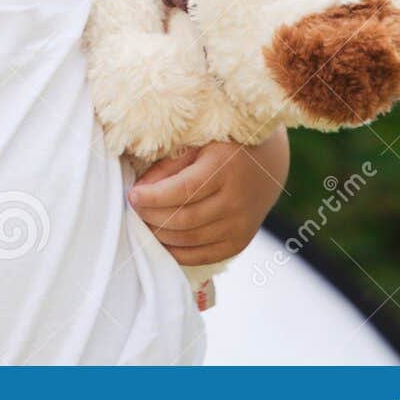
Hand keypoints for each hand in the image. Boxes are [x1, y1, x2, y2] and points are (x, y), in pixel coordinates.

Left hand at [126, 128, 288, 266]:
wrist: (266, 165)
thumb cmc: (222, 147)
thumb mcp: (197, 143)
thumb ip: (169, 165)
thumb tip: (141, 190)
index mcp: (225, 168)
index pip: (184, 190)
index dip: (154, 197)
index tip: (133, 195)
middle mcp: (236, 200)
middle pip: (184, 219)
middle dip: (152, 217)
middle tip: (133, 209)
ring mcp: (240, 225)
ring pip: (191, 240)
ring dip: (160, 235)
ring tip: (143, 223)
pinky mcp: (240, 242)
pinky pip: (203, 256)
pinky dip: (177, 252)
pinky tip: (161, 240)